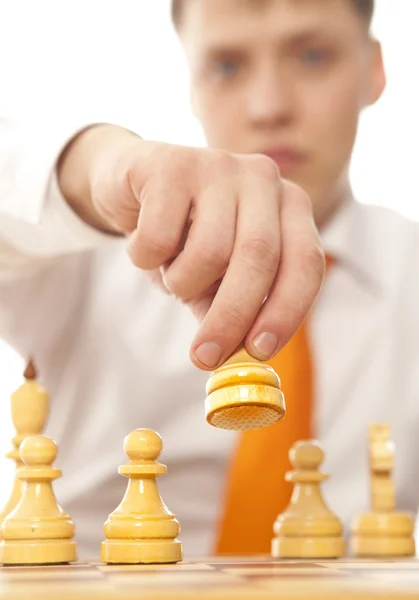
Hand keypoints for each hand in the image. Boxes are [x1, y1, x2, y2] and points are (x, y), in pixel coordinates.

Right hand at [58, 125, 324, 369]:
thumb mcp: (217, 276)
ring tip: (171, 273)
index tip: (258, 353)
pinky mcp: (173, 164)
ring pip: (209, 252)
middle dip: (231, 317)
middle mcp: (263, 179)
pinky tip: (143, 247)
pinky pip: (160, 237)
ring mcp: (219, 164)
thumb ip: (233, 310)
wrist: (134, 182)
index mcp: (289, 206)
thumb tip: (241, 363)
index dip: (285, 311)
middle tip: (204, 356)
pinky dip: (146, 259)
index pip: (305, 263)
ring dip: (182, 282)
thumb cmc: (185, 233)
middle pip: (258, 259)